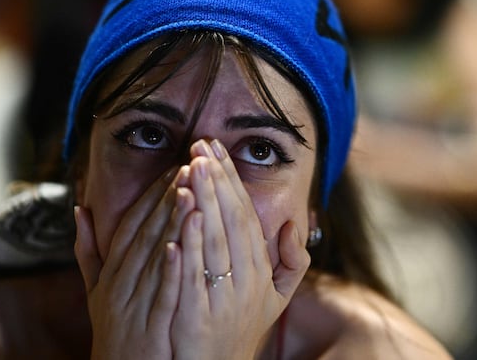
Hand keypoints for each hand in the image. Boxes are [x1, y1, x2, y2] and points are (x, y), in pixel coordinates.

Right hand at [74, 165, 195, 359]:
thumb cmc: (114, 332)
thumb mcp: (95, 291)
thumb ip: (88, 251)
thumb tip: (79, 209)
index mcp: (111, 273)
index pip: (132, 224)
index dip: (153, 194)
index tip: (175, 168)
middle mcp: (119, 284)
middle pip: (144, 233)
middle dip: (167, 198)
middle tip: (189, 166)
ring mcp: (133, 306)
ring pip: (153, 257)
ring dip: (171, 223)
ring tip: (190, 191)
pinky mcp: (149, 328)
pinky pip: (160, 294)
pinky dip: (168, 269)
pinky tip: (181, 244)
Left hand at [170, 139, 309, 359]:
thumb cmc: (241, 331)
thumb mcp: (276, 299)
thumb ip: (293, 264)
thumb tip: (296, 227)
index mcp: (261, 272)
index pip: (246, 216)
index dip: (231, 181)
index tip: (216, 151)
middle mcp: (248, 283)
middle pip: (232, 222)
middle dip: (216, 180)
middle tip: (201, 145)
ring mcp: (225, 301)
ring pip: (215, 242)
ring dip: (204, 201)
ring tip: (191, 167)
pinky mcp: (200, 320)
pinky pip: (194, 276)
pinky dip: (188, 245)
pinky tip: (180, 216)